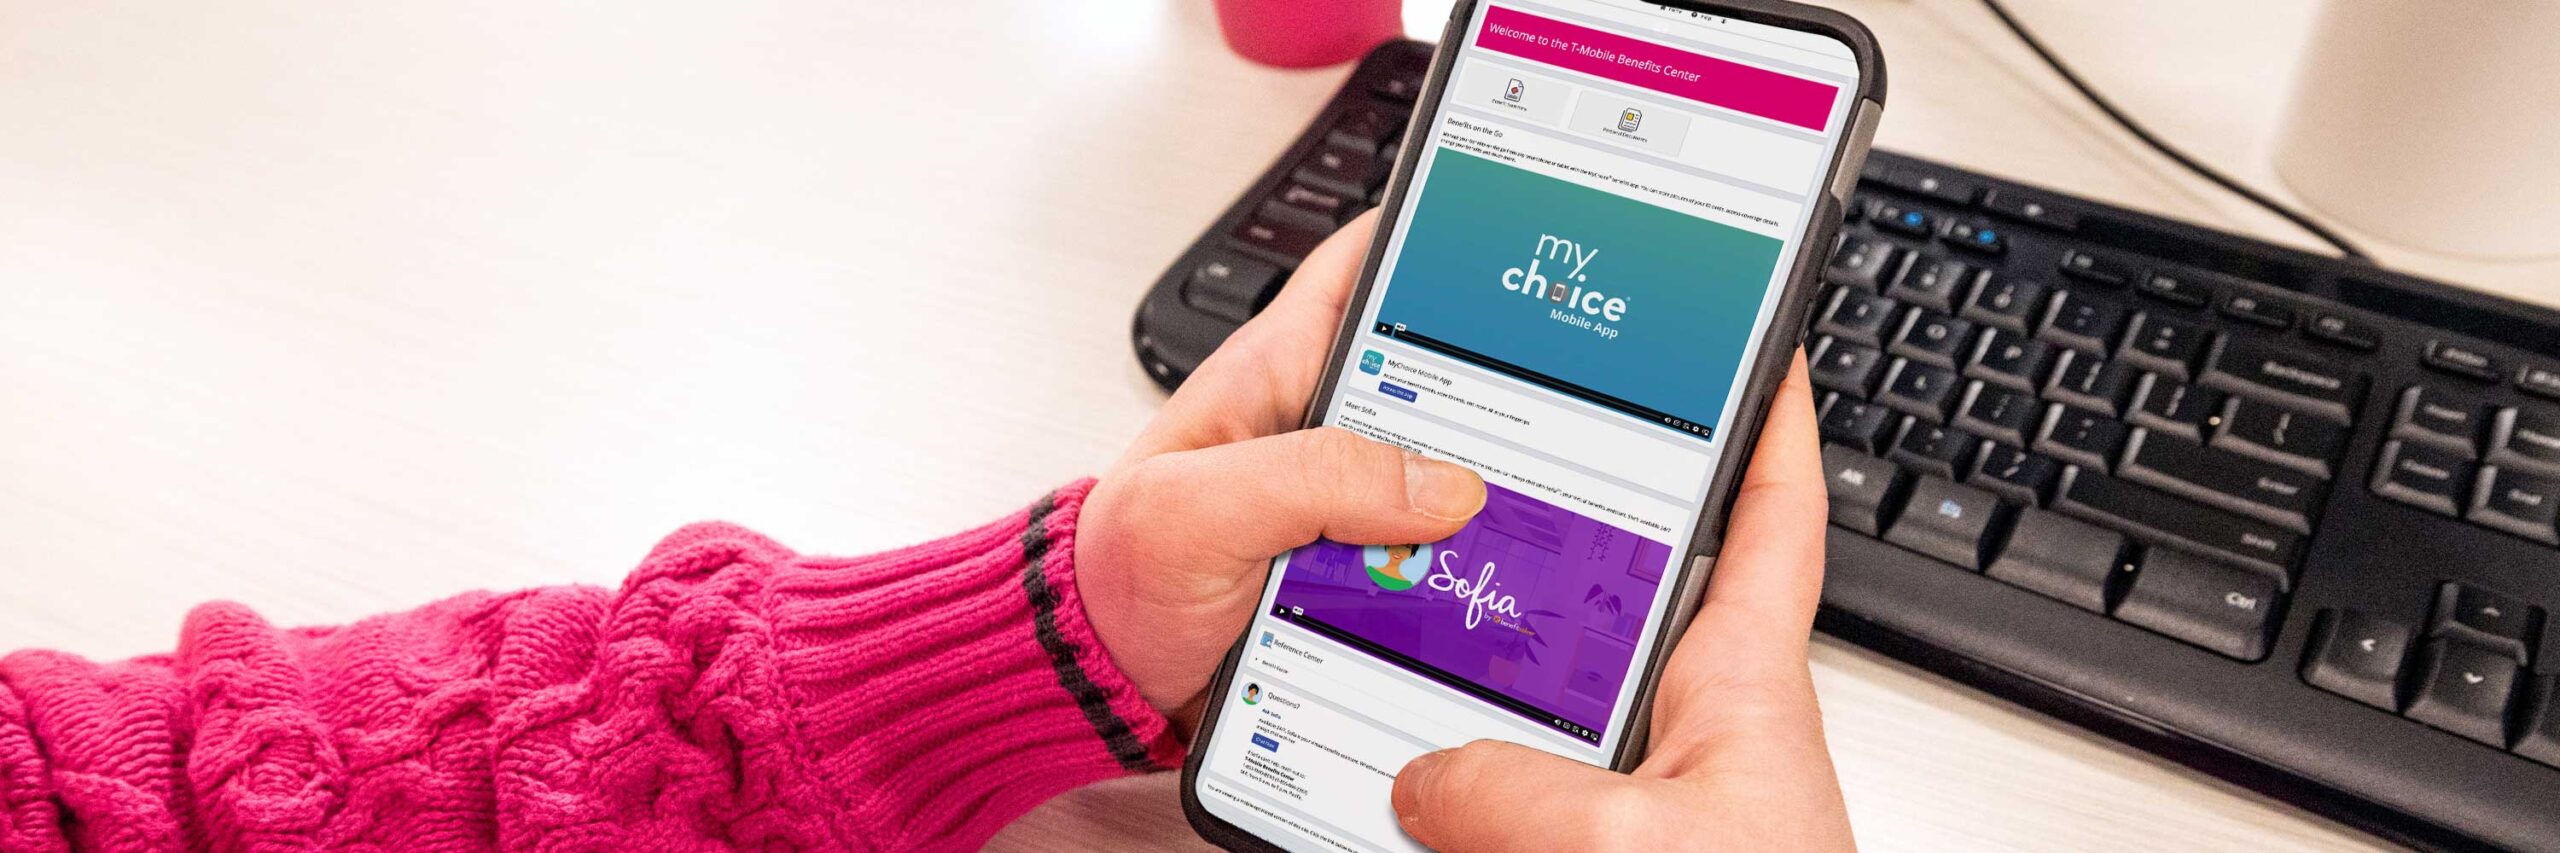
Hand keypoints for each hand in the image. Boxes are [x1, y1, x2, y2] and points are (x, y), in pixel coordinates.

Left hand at [1077, 210, 1487, 726]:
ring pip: (1450, 480)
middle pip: (1440, 383)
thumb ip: (1310, 478)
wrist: (1102, 679)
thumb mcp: (1196, 510)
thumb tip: (1440, 483)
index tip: (1512, 239)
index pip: (1366, 266)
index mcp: (1275, 371)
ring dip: (1489, 505)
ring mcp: (1346, 501)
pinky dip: (1464, 576)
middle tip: (1564, 416)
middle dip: (1502, 395)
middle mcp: (1321, 428)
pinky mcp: (1359, 569)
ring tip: (1537, 519)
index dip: (1435, 237)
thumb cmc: (1117, 574)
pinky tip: (1493, 591)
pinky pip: (1435, 560)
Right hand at [1388, 354, 1854, 851]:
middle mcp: (1694, 736)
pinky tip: (1391, 787)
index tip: (1752, 352)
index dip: (1765, 424)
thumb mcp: (1634, 842)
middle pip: (1605, 603)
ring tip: (1385, 653)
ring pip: (1537, 711)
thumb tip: (1427, 777)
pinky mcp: (1601, 851)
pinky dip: (1456, 788)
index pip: (1768, 519)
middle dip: (1531, 553)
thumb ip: (1519, 790)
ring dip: (1467, 692)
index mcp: (1741, 688)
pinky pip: (1511, 806)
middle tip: (1457, 495)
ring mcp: (1646, 801)